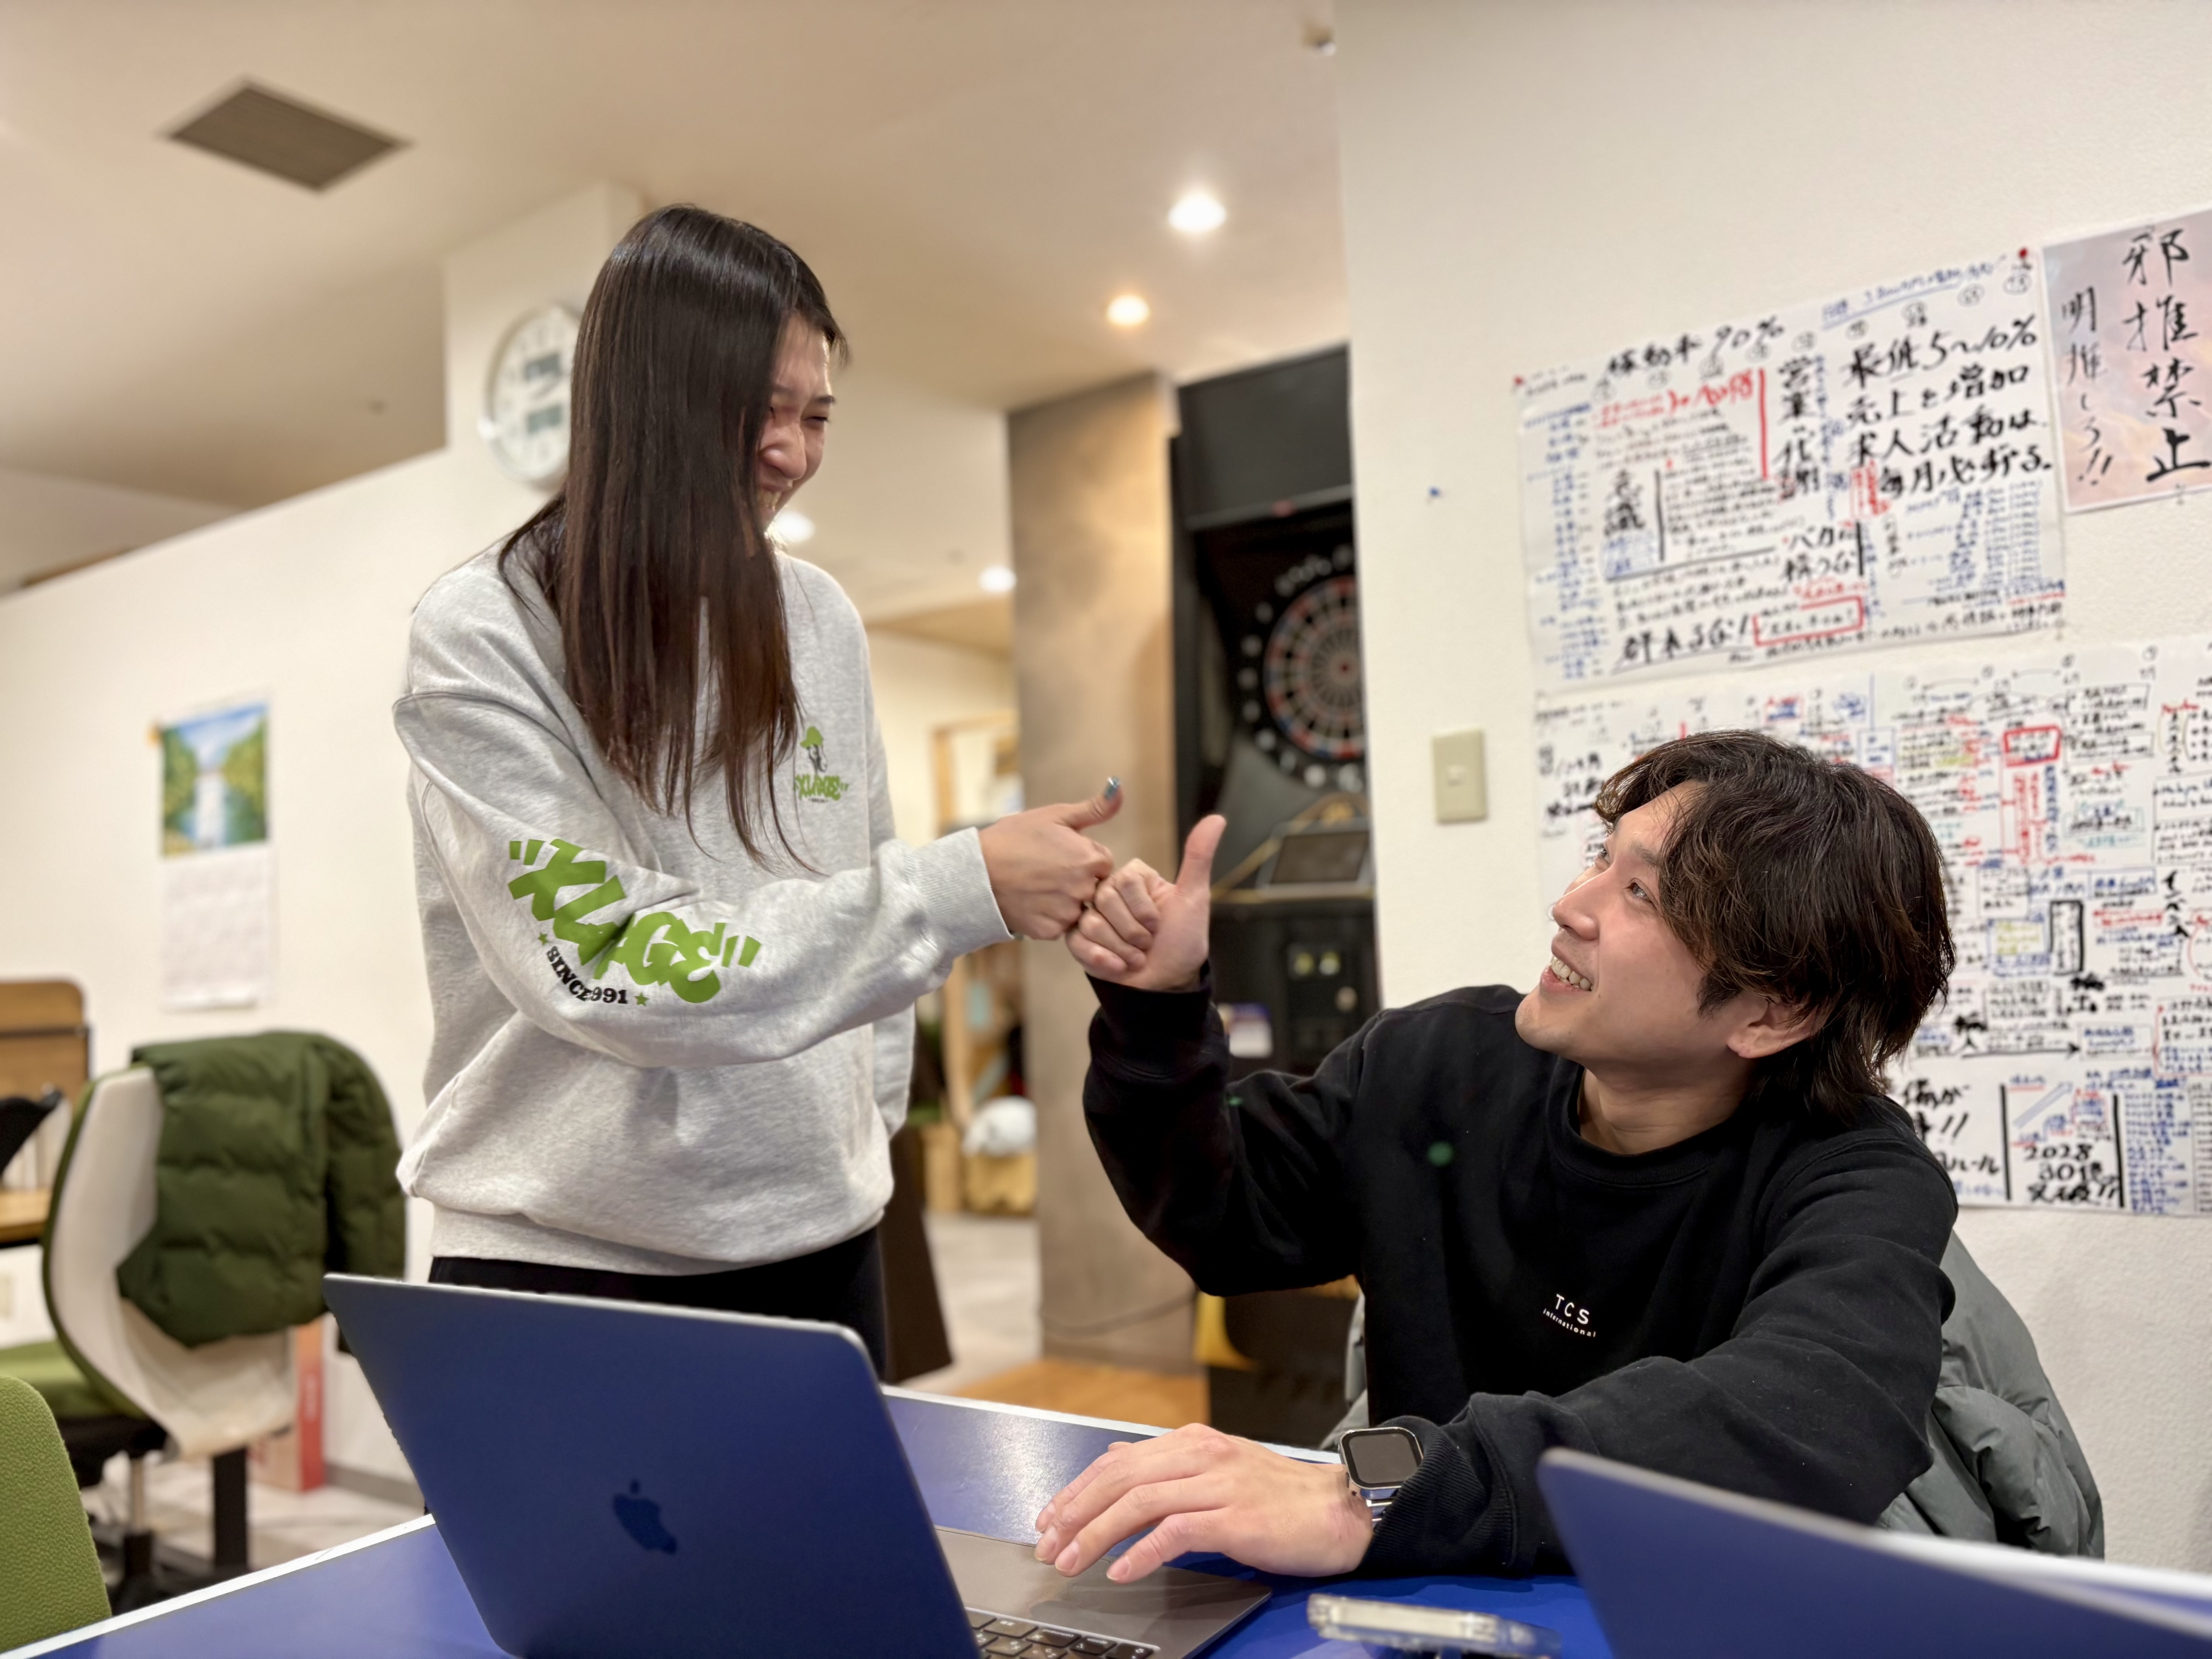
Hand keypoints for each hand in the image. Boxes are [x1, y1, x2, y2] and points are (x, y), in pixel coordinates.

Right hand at [977, 783, 1120, 938]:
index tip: (1061, 854)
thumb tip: (1118, 786)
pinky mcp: (1050, 931)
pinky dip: (1049, 916)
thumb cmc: (1013, 838)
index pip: (1104, 863)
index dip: (1083, 857)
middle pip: (1094, 887)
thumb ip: (1094, 807)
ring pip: (1078, 908)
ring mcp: (1067, 913)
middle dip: (1076, 880)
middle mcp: (1084, 889)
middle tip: (1046, 870)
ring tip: (1037, 885)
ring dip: (1064, 900)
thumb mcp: (1055, 816)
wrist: (975, 872)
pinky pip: (1059, 926)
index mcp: (1090, 859)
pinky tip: (1031, 901)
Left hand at [1032, 1423, 1371, 1583]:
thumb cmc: (1278, 1497)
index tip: (1050, 1517)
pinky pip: (1176, 1532)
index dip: (1077, 1489)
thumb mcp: (1216, 1470)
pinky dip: (1142, 1552)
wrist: (1337, 1511)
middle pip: (1120, 1478)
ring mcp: (1218, 1485)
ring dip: (1096, 1534)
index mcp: (1193, 1442)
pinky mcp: (1234, 1519)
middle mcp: (1201, 1455)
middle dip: (1075, 1512)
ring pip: (1139, 1503)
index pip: (1118, 1461)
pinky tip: (1122, 1571)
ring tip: (1071, 1560)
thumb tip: (1117, 1468)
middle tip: (1048, 1544)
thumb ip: (1168, 1470)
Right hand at [1064, 815, 1222, 990]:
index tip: (1159, 923)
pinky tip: (1119, 966)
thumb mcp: (1194, 898)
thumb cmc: (1182, 941)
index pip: (1126, 880)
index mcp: (1134, 879)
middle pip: (1105, 900)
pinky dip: (1103, 958)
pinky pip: (1078, 941)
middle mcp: (1110, 893)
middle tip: (1147, 943)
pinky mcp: (1081, 941)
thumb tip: (1217, 818)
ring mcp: (1093, 916)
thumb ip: (1198, 858)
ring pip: (1092, 922)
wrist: (1167, 983)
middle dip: (1133, 931)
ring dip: (1121, 948)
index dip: (1144, 908)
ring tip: (1136, 956)